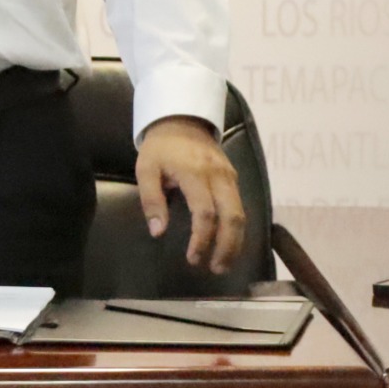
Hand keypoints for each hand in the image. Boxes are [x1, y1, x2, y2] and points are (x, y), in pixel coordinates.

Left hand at [135, 115, 248, 274]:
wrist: (182, 118)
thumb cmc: (160, 147)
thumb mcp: (146, 169)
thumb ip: (151, 200)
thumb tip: (158, 232)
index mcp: (194, 173)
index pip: (204, 213)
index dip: (201, 240)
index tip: (193, 259)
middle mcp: (218, 176)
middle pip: (232, 216)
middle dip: (227, 247)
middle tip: (217, 269)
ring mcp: (229, 176)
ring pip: (242, 213)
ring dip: (236, 241)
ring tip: (224, 263)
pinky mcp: (234, 177)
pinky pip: (241, 206)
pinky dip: (238, 228)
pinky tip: (230, 243)